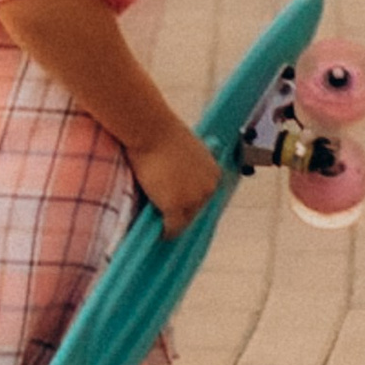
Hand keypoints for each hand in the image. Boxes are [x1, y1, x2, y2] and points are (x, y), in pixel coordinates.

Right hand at [138, 122, 221, 238]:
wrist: (151, 130)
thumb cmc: (162, 133)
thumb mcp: (186, 150)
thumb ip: (189, 168)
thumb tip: (180, 180)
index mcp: (214, 173)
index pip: (204, 196)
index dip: (190, 200)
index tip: (181, 205)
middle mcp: (208, 188)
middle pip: (196, 210)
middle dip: (182, 212)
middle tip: (167, 215)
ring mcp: (193, 199)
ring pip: (185, 221)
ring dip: (174, 223)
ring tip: (162, 225)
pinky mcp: (176, 207)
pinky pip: (172, 228)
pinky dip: (166, 232)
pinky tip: (159, 233)